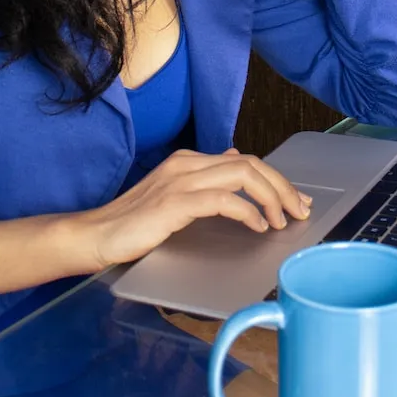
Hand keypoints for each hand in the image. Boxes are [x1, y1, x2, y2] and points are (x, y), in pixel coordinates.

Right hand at [73, 148, 312, 269]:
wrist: (96, 235)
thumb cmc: (134, 223)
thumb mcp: (174, 196)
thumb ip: (204, 180)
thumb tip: (233, 162)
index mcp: (188, 161)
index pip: (245, 161)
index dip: (277, 179)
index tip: (296, 201)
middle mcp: (187, 163)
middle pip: (251, 164)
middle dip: (283, 186)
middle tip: (300, 211)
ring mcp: (181, 180)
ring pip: (243, 175)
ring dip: (272, 197)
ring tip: (283, 221)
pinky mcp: (175, 203)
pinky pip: (224, 200)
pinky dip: (248, 212)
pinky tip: (257, 227)